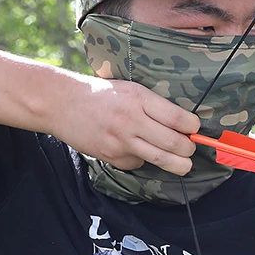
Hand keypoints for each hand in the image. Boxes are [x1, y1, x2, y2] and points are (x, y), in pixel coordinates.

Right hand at [51, 73, 199, 175]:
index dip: (193, 127)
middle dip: (189, 149)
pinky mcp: (112, 157)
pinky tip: (136, 150)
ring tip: (183, 163)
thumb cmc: (100, 94)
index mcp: (138, 99)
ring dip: (179, 164)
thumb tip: (184, 125)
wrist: (60, 103)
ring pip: (162, 160)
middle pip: (174, 143)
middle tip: (190, 148)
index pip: (177, 118)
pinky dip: (143, 160)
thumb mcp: (130, 89)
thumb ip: (154, 106)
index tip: (195, 128)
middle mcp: (131, 121)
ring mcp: (121, 141)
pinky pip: (139, 163)